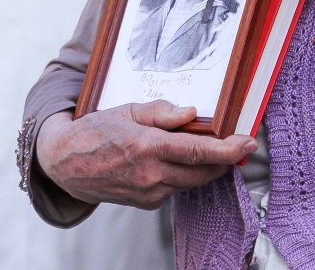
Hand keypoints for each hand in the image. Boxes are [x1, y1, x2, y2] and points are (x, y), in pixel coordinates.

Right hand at [35, 101, 255, 209]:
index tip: (248, 143)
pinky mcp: (146, 203)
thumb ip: (161, 112)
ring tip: (204, 149)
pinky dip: (181, 175)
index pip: (200, 151)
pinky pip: (175, 189)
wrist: (66, 163)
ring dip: (204, 167)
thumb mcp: (127, 110)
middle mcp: (151, 174)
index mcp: (148, 146)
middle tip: (236, 145)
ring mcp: (149, 193)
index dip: (229, 149)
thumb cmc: (96, 131)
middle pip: (203, 172)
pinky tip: (173, 161)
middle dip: (224, 160)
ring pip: (192, 182)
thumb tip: (191, 113)